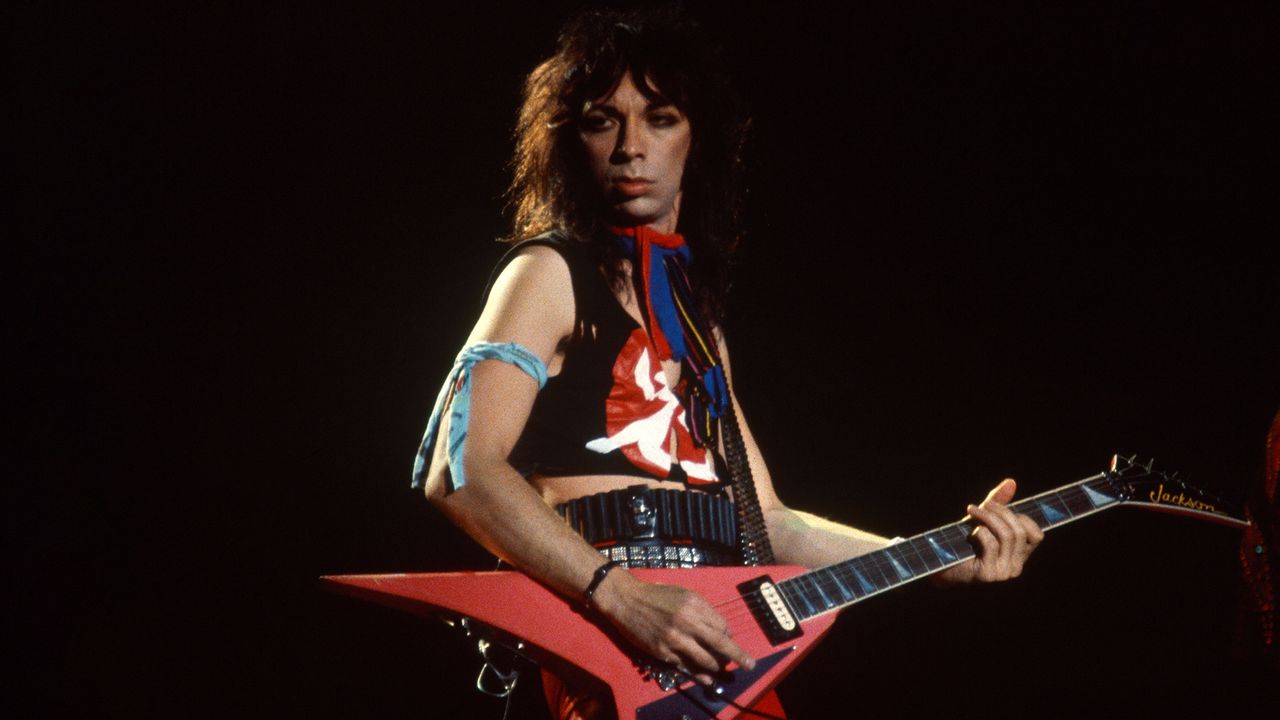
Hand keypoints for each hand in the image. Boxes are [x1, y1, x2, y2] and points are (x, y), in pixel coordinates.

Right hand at [592, 569, 755, 684]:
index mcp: (694, 605)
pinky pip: (687, 667)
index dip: (728, 636)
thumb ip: (702, 610)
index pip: (722, 626)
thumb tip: (720, 630)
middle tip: (750, 665)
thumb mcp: (683, 594)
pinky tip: (709, 680)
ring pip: (705, 659)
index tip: (729, 641)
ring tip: (725, 672)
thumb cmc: (657, 595)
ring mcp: (674, 639)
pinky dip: (700, 675)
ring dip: (718, 668)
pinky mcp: (663, 652)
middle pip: (720, 644)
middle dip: (738, 656)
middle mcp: (687, 622)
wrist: (627, 600)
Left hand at [936, 478, 1043, 584]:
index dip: (1022, 518)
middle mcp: (1015, 567)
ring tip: (972, 511)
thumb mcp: (984, 518)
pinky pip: (990, 544)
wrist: (941, 560)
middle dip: (1001, 512)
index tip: (1000, 508)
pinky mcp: (988, 574)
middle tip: (982, 505)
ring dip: (988, 518)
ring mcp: (1003, 573)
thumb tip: (1011, 482)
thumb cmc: (965, 539)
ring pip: (1007, 536)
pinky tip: (970, 533)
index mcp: (1020, 555)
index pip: (1036, 535)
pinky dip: (979, 532)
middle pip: (1020, 532)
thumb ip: (999, 502)